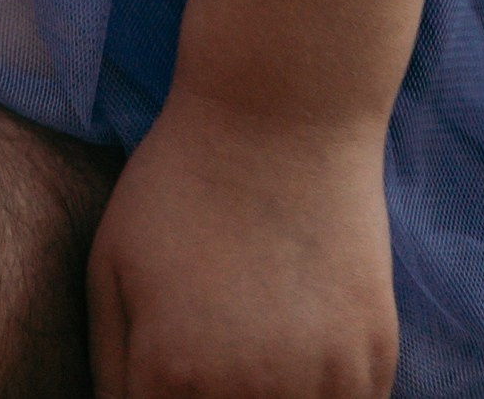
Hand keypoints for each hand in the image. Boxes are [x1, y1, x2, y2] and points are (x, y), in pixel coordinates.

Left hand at [89, 86, 397, 398]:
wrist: (278, 113)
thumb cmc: (180, 182)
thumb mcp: (110, 264)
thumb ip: (110, 363)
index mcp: (172, 375)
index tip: (168, 373)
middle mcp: (249, 396)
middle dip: (209, 398)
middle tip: (210, 351)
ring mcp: (320, 383)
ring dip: (273, 398)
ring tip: (258, 345)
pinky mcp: (373, 360)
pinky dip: (324, 394)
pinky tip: (304, 351)